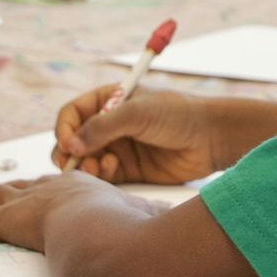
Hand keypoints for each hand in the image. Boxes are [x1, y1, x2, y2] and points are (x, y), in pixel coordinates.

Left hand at [0, 174, 156, 250]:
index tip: (41, 191)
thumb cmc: (128, 230)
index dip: (47, 188)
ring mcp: (26, 202)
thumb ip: (151, 222)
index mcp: (82, 189)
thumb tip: (172, 226)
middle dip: (8, 188)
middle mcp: (50, 189)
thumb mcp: (144, 222)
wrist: (104, 231)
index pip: (58, 186)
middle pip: (22, 185)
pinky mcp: (5, 221)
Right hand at [54, 86, 220, 184]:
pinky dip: (99, 175)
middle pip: (73, 140)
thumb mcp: (137, 113)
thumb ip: (101, 127)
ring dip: (84, 165)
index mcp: (109, 100)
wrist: (211, 139)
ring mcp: (118, 148)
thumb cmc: (178, 115)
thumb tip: (70, 145)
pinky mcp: (129, 171)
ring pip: (85, 161)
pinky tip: (111, 169)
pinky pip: (103, 176)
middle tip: (73, 162)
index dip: (64, 128)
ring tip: (99, 166)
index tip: (67, 143)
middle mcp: (110, 125)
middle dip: (68, 152)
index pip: (72, 114)